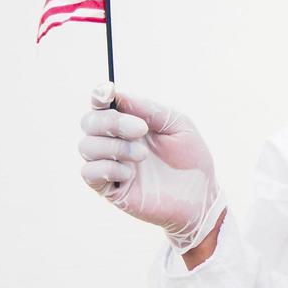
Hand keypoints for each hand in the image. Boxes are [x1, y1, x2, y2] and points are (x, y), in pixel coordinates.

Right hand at [79, 81, 225, 252]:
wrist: (201, 195)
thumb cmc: (191, 158)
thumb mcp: (177, 124)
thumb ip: (148, 109)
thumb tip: (117, 95)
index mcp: (130, 122)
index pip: (102, 104)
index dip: (99, 96)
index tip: (107, 92)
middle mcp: (115, 141)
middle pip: (89, 122)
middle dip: (112, 122)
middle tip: (141, 130)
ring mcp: (110, 165)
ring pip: (86, 146)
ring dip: (114, 147)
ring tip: (143, 156)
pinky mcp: (109, 189)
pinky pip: (89, 172)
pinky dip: (107, 168)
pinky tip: (130, 174)